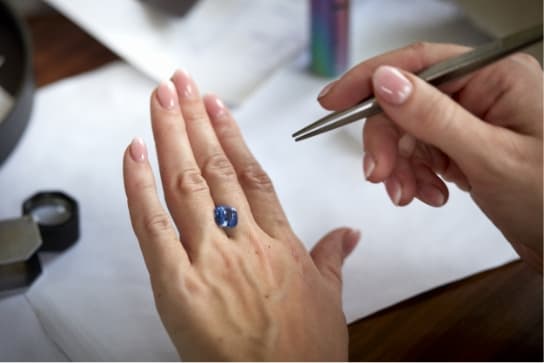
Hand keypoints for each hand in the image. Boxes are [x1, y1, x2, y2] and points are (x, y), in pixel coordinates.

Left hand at [123, 70, 359, 359]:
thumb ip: (334, 259)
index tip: (217, 107)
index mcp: (281, 243)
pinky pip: (154, 225)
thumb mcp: (329, 300)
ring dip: (171, 135)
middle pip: (217, 166)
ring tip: (161, 99)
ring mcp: (211, 260)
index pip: (253, 174)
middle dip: (195, 120)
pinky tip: (134, 152)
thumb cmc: (303, 354)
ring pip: (187, 183)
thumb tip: (349, 235)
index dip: (232, 134)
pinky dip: (140, 185)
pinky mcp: (178, 284)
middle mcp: (246, 242)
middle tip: (181, 85)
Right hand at [318, 42, 542, 271]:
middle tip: (378, 176)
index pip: (418, 63)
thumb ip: (433, 116)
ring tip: (412, 196)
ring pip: (410, 132)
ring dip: (402, 166)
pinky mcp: (466, 148)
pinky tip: (433, 195)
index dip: (369, 79)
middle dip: (388, 141)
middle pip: (406, 103)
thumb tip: (384, 80)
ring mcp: (472, 121)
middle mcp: (481, 92)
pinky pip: (423, 154)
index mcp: (494, 76)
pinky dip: (417, 176)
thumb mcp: (489, 156)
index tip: (331, 102)